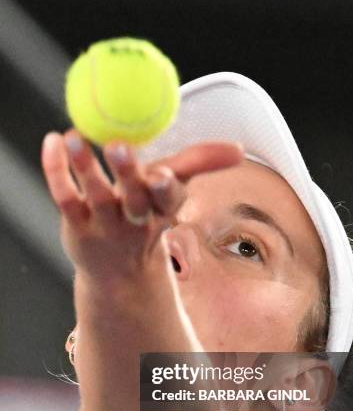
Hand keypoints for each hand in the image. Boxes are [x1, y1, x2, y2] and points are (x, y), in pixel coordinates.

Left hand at [41, 129, 242, 283]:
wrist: (119, 273)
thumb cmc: (147, 219)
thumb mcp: (174, 193)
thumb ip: (201, 163)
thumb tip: (241, 149)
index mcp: (162, 210)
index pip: (168, 199)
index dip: (165, 187)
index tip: (161, 173)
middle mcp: (134, 219)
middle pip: (133, 198)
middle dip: (129, 174)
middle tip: (119, 145)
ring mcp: (104, 225)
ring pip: (95, 195)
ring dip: (85, 166)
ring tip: (74, 137)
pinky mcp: (77, 226)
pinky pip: (66, 197)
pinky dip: (57, 171)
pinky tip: (52, 143)